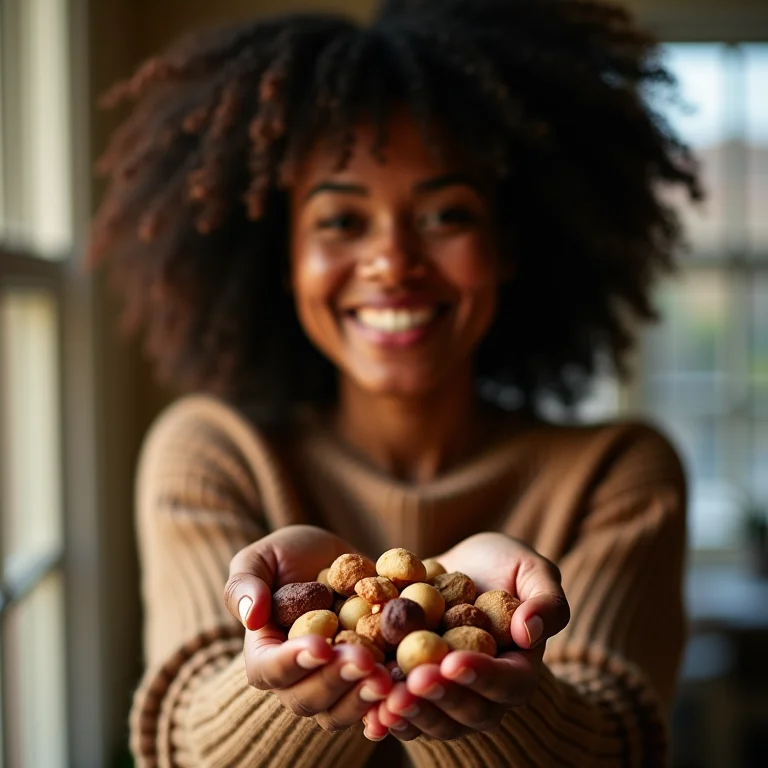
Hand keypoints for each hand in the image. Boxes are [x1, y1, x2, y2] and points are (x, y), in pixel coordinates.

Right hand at [223, 525, 392, 731]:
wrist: (334, 556)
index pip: (269, 669)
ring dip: (364, 698)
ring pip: (342, 710)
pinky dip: (390, 703)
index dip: (292, 662)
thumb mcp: (261, 557)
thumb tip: (251, 616)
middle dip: (337, 680)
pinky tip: (407, 688)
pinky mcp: (365, 679)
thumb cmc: (288, 554)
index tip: (319, 646)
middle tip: (364, 660)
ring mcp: (332, 683)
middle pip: (308, 697)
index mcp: (264, 652)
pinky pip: (376, 704)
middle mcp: (297, 678)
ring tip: (388, 678)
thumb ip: (245, 584)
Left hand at [363, 533, 569, 741]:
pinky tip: (367, 712)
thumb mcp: (532, 569)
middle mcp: (485, 693)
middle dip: (441, 699)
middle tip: (415, 682)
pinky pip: (403, 711)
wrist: (459, 566)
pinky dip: (384, 714)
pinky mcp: (415, 689)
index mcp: (519, 669)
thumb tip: (529, 631)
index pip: (507, 684)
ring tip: (387, 700)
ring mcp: (449, 695)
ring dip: (411, 714)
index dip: (482, 677)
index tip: (455, 661)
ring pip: (434, 720)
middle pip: (469, 712)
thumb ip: (546, 600)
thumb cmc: (504, 564)